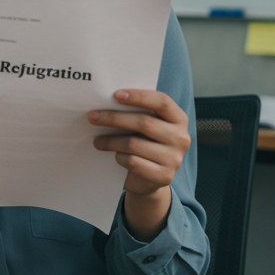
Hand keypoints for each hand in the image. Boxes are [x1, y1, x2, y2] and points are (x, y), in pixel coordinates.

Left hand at [89, 89, 192, 239]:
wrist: (150, 179)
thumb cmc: (145, 144)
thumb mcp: (147, 127)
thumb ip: (137, 113)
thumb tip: (106, 100)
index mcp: (179, 119)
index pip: (162, 102)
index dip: (139, 96)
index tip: (115, 95)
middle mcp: (181, 138)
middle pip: (144, 122)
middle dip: (114, 118)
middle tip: (92, 116)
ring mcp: (174, 159)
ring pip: (134, 144)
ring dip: (110, 141)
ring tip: (97, 140)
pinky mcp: (164, 176)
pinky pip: (133, 162)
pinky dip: (119, 157)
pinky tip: (115, 156)